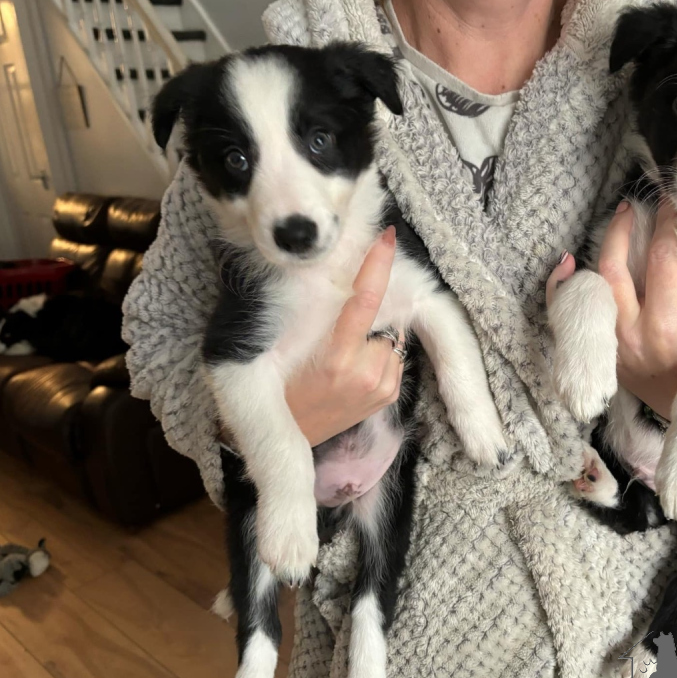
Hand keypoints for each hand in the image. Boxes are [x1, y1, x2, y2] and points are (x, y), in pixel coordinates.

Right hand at [285, 226, 405, 445]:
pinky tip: (356, 366)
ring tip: (345, 353)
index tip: (386, 238)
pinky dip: (380, 351)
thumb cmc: (281, 389)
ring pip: (391, 335)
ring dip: (375, 334)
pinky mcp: (390, 396)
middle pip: (382, 317)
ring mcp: (381, 387)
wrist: (291, 439)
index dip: (377, 266)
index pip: (364, 302)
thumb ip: (312, 317)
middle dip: (370, 311)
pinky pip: (395, 356)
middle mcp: (365, 375)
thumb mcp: (283, 352)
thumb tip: (335, 279)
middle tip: (343, 326)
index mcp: (335, 360)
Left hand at [547, 198, 676, 421]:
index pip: (661, 261)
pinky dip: (566, 291)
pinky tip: (566, 265)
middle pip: (614, 269)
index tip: (670, 204)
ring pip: (592, 289)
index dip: (665, 225)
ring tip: (615, 224)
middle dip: (622, 231)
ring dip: (600, 252)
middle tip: (633, 206)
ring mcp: (613, 347)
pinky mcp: (606, 356)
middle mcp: (632, 336)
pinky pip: (577, 319)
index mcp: (667, 328)